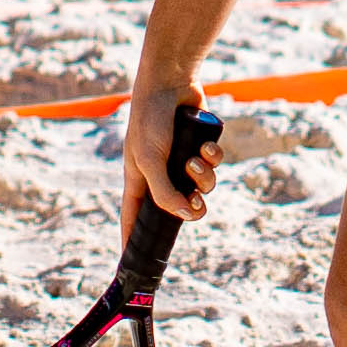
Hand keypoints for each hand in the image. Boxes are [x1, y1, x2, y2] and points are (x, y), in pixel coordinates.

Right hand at [118, 88, 221, 232]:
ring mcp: (181, 160)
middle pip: (178, 206)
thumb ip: (165, 193)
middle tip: (196, 205)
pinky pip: (214, 164)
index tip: (132, 263)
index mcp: (139, 178)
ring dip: (204, 176)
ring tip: (196, 160)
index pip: (134, 217)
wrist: (171, 83)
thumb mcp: (150, 161)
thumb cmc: (150, 120)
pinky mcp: (201, 146)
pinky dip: (213, 157)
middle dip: (191, 206)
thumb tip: (187, 215)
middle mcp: (161, 173)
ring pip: (202, 186)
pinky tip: (207, 146)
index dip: (133, 239)